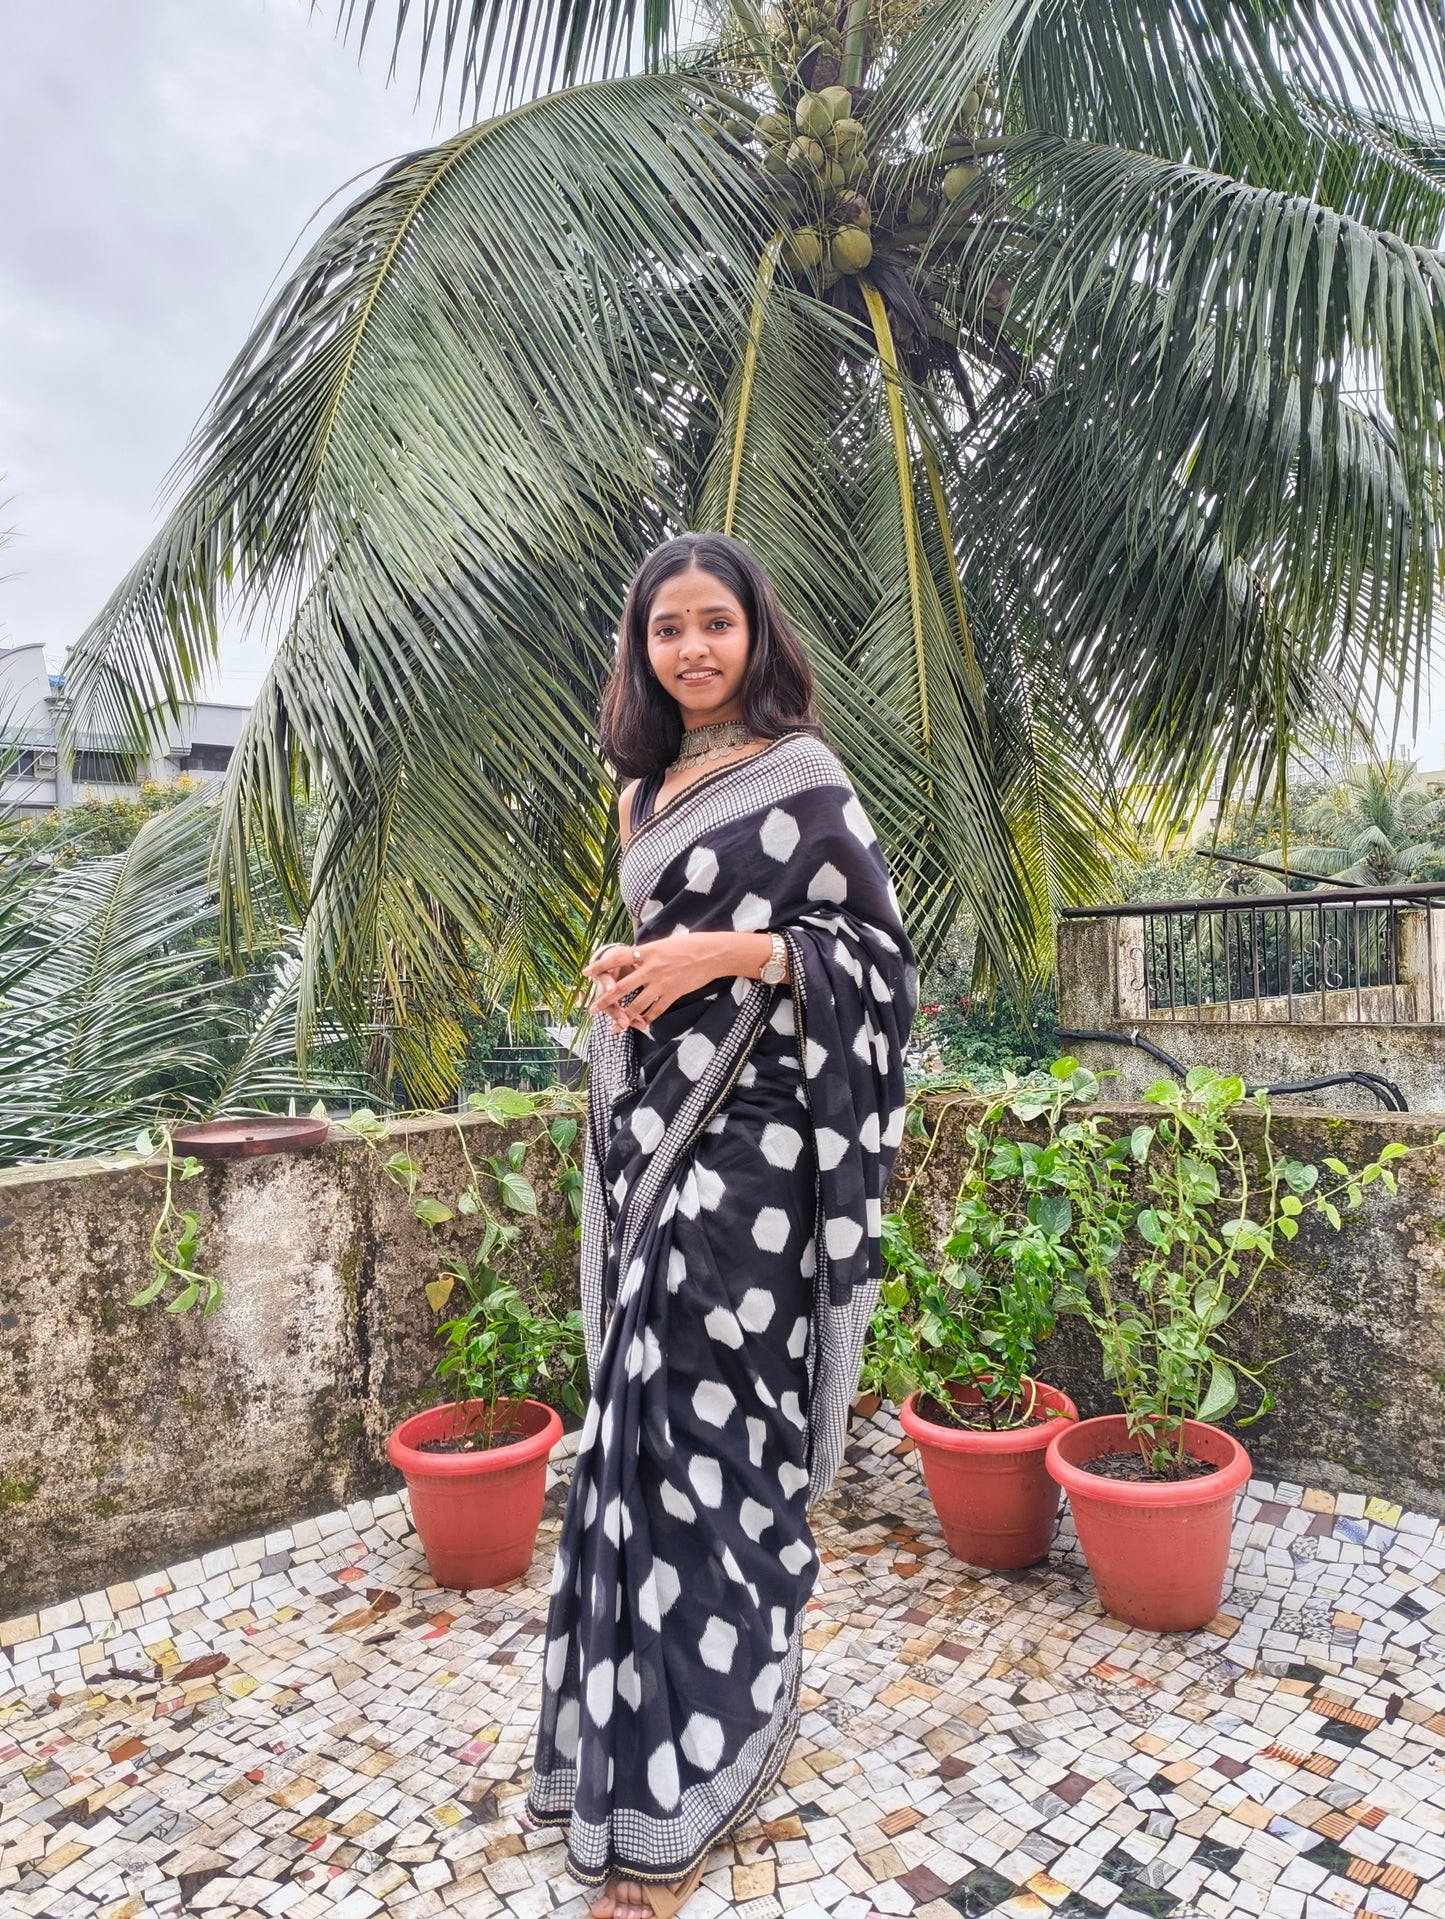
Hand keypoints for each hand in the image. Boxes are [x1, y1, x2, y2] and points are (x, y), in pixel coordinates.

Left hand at [582, 931, 773, 1032]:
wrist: (712, 954)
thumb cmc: (687, 945)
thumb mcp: (662, 944)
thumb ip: (645, 953)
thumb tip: (628, 957)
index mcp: (646, 952)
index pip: (616, 958)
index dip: (600, 966)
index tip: (586, 972)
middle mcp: (650, 969)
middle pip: (621, 988)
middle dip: (604, 1000)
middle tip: (592, 1010)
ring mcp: (661, 984)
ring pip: (636, 1005)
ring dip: (623, 1018)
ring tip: (613, 1027)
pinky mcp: (672, 994)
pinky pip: (655, 1011)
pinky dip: (646, 1020)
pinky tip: (639, 1025)